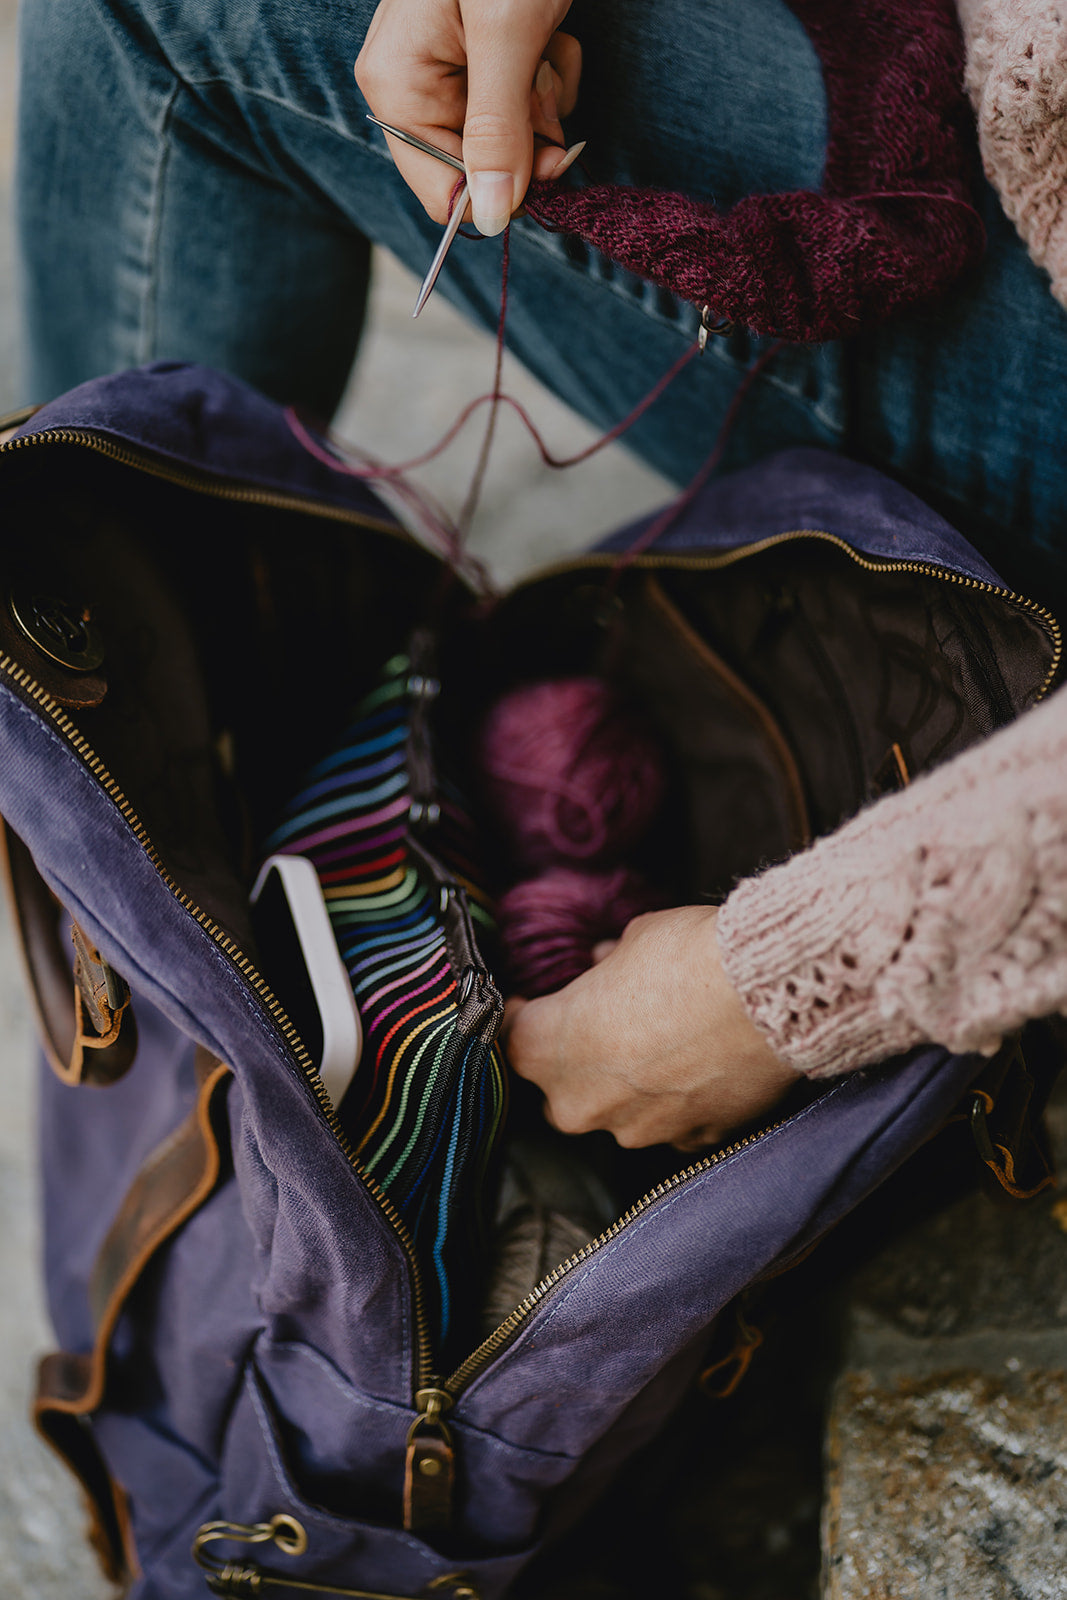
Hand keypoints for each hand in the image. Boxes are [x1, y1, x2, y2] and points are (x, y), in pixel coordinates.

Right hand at [355, 0, 582, 231]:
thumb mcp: (507, 36)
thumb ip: (497, 131)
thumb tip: (488, 218)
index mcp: (396, 86)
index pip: (442, 193)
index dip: (500, 192)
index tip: (549, 164)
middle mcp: (413, 85)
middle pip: (482, 167)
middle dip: (529, 135)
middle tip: (543, 77)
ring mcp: (448, 72)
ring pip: (512, 139)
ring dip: (545, 101)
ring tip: (545, 42)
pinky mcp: (483, 59)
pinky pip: (524, 103)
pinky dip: (549, 75)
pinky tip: (549, 34)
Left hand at [503, 906, 801, 1149]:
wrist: (769, 994)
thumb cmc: (688, 957)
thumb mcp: (631, 939)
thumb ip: (606, 965)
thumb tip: (604, 965)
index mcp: (547, 1048)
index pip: (512, 1037)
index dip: (524, 1014)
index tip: (535, 1000)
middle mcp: (582, 1102)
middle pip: (560, 1088)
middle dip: (576, 1060)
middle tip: (605, 1023)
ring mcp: (638, 1130)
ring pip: (617, 1112)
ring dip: (630, 1085)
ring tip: (666, 1043)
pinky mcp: (691, 1140)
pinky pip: (672, 1124)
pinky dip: (680, 1101)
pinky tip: (702, 1066)